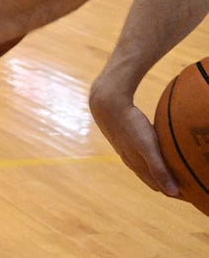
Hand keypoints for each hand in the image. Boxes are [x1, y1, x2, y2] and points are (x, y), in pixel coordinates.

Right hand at [89, 75, 178, 196]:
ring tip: (175, 170)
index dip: (174, 192)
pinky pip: (143, 153)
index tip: (191, 194)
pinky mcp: (126, 139)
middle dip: (169, 184)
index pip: (159, 186)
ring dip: (161, 171)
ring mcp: (127, 150)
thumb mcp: (147, 147)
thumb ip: (159, 169)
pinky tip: (159, 149)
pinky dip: (154, 158)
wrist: (108, 105)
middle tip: (187, 184)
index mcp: (138, 166)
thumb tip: (173, 193)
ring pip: (147, 167)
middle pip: (154, 179)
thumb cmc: (130, 125)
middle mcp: (132, 161)